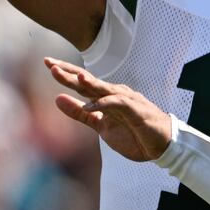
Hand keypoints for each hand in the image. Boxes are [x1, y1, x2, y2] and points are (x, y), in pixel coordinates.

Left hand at [46, 58, 172, 162]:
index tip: (48, 63)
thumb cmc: (133, 133)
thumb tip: (57, 99)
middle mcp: (114, 94)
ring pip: (104, 88)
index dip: (66, 73)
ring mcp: (126, 100)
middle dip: (70, 72)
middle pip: (89, 81)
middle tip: (50, 64)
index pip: (82, 82)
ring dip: (89, 83)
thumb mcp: (100, 125)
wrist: (161, 146)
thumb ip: (80, 113)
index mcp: (105, 96)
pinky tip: (92, 106)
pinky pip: (118, 104)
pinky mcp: (136, 110)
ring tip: (75, 78)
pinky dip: (105, 104)